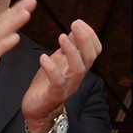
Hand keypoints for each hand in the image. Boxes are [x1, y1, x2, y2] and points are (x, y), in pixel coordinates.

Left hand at [20, 17, 102, 131]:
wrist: (37, 110)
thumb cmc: (47, 84)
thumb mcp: (58, 61)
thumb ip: (68, 48)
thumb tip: (75, 29)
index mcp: (79, 66)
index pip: (95, 50)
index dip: (90, 35)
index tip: (79, 22)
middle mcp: (76, 76)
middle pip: (90, 58)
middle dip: (84, 39)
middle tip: (75, 24)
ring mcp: (67, 86)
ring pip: (78, 69)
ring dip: (72, 52)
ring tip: (62, 36)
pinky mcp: (53, 94)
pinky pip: (57, 82)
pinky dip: (51, 69)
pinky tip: (43, 57)